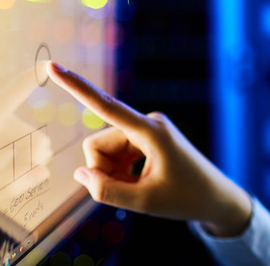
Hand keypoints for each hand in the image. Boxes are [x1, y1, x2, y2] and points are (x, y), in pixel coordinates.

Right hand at [45, 61, 251, 236]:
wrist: (218, 199)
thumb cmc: (187, 199)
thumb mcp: (145, 203)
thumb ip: (107, 191)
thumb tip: (81, 175)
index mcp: (151, 131)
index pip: (105, 106)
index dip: (76, 87)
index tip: (52, 66)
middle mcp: (147, 122)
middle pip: (97, 146)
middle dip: (104, 171)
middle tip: (132, 191)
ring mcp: (146, 129)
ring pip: (104, 152)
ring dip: (113, 174)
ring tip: (140, 188)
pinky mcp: (145, 138)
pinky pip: (115, 154)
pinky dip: (121, 173)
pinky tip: (142, 181)